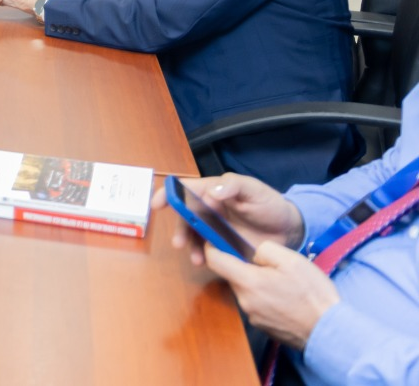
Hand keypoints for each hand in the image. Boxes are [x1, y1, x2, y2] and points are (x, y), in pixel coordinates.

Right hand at [150, 173, 305, 261]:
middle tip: (179, 243)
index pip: (185, 188)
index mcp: (213, 191)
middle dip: (179, 229)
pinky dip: (203, 256)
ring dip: (189, 246)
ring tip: (196, 259)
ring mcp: (215, 228)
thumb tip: (210, 192)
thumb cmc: (270, 203)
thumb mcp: (254, 189)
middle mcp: (209, 209)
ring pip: (193, 235)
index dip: (169, 194)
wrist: (290, 229)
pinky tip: (206, 262)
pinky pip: (207, 250)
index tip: (158, 205)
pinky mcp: (223, 245)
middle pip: (185, 216)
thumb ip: (232, 186)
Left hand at [202, 241, 338, 349]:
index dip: (212, 247)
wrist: (330, 332)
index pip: (214, 261)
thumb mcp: (292, 261)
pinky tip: (284, 297)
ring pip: (245, 290)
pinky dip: (264, 297)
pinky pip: (255, 304)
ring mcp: (253, 316)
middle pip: (231, 276)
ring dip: (256, 283)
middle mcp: (245, 301)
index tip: (216, 239)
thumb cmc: (313, 295)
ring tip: (281, 282)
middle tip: (267, 264)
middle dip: (243, 266)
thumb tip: (252, 253)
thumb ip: (265, 250)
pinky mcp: (262, 326)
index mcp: (249, 282)